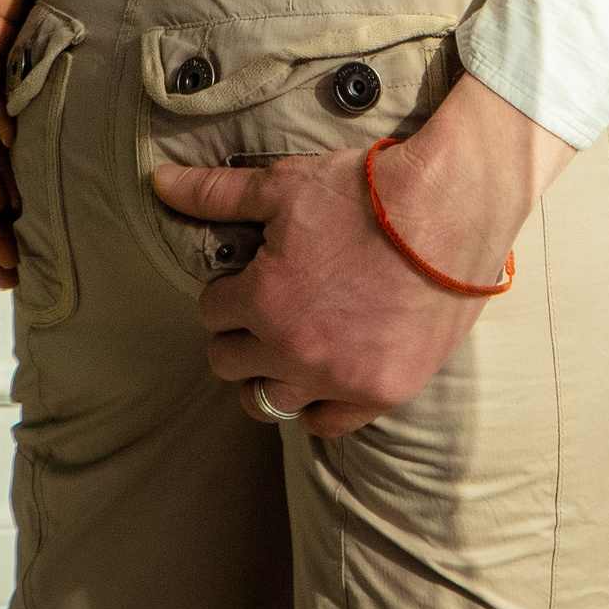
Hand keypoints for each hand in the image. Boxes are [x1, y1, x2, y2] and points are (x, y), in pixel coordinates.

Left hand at [151, 73, 576, 437]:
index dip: (226, 290)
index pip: (212, 312)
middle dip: (239, 331)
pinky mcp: (383, 392)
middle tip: (264, 307)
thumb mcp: (283, 184)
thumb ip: (214, 194)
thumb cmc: (366, 191)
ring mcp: (340, 379)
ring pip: (268, 403)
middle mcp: (294, 351)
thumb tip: (157, 182)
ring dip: (268, 374)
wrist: (451, 207)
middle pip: (230, 362)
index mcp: (264, 301)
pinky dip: (315, 406)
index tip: (247, 276)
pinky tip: (320, 376)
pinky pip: (325, 425)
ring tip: (286, 344)